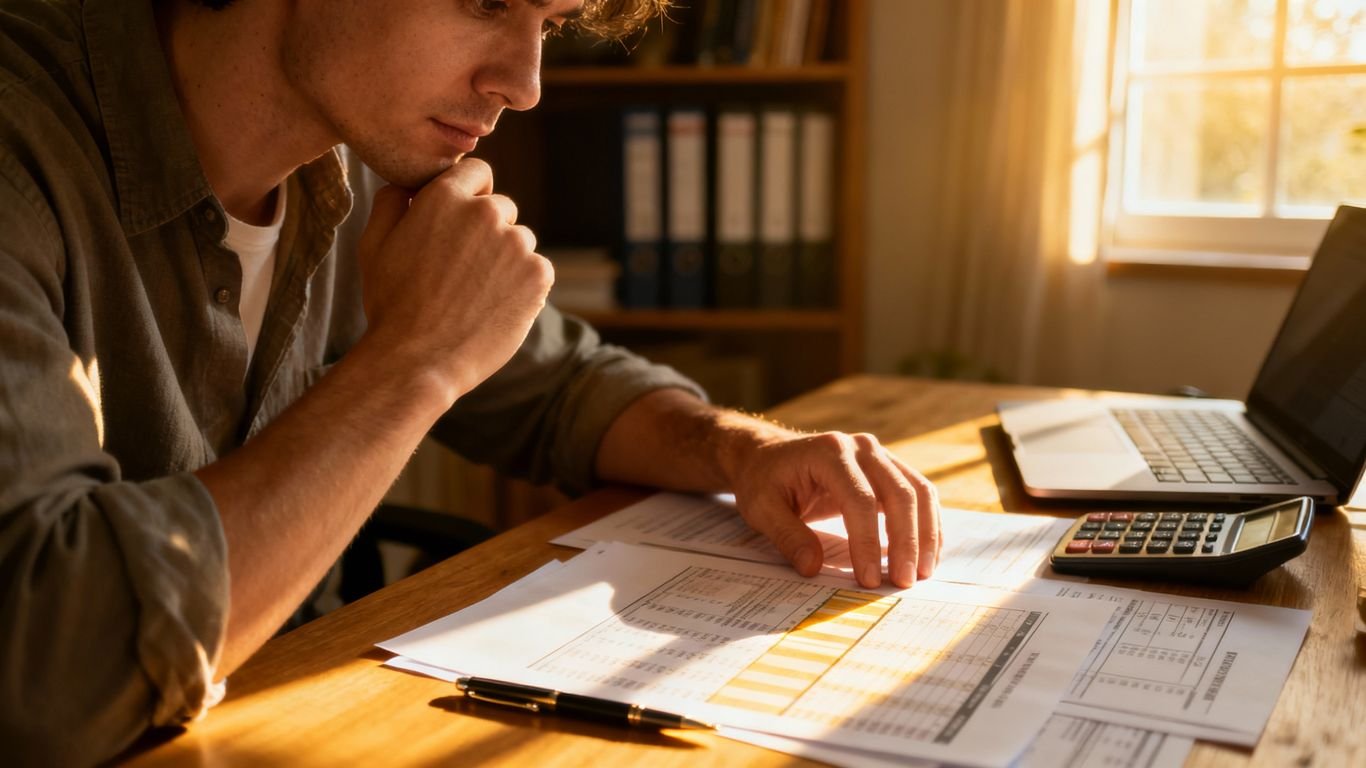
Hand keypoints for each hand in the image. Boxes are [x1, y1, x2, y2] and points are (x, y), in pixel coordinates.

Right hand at [355, 158, 552, 402]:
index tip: (464, 218)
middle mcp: (485, 213)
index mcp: (444, 198)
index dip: (472, 192)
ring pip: (519, 241)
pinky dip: (522, 286)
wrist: (418, 360)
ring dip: (505, 260)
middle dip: (486, 232)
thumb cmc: (392, 305)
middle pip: (501, 209)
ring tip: (475, 295)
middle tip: (462, 271)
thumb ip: (391, 203)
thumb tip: (408, 185)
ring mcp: (516, 244)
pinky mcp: (538, 275)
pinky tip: (494, 307)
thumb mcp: (374, 245)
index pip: (477, 172)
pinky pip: (536, 270)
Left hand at [730, 431, 940, 588]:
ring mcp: (879, 454)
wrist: (767, 456)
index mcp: (829, 452)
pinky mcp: (888, 468)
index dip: (868, 542)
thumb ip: (788, 536)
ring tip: (923, 573)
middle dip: (906, 542)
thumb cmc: (763, 481)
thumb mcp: (762, 508)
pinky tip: (925, 554)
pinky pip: (918, 494)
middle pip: (900, 494)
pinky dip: (927, 524)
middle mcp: (861, 447)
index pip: (861, 500)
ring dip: (926, 534)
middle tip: (904, 582)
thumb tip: (812, 568)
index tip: (869, 579)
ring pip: (919, 492)